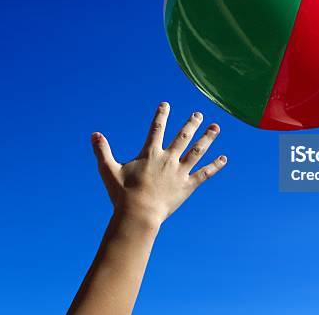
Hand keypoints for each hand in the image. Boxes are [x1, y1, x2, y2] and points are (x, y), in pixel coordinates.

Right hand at [91, 102, 226, 227]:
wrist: (139, 215)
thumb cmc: (122, 194)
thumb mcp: (108, 171)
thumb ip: (102, 151)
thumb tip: (94, 134)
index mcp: (150, 154)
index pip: (156, 129)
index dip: (161, 115)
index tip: (166, 104)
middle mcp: (168, 159)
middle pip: (183, 136)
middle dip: (191, 123)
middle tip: (199, 114)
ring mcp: (179, 172)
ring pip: (197, 151)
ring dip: (207, 138)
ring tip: (216, 127)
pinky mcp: (188, 186)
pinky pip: (204, 174)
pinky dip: (215, 166)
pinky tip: (224, 159)